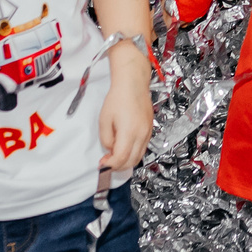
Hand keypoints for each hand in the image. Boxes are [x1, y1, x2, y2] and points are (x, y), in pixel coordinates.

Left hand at [98, 51, 153, 173]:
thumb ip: (105, 139)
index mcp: (129, 132)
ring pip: (139, 157)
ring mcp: (148, 133)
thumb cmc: (117, 99)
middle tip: (106, 162)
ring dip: (126, 161)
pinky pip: (143, 148)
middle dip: (118, 166)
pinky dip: (133, 153)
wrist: (133, 84)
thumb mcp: (104, 120)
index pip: (121, 159)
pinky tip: (124, 147)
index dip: (110, 165)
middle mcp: (142, 135)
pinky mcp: (150, 129)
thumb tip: (110, 149)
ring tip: (114, 155)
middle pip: (132, 162)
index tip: (102, 164)